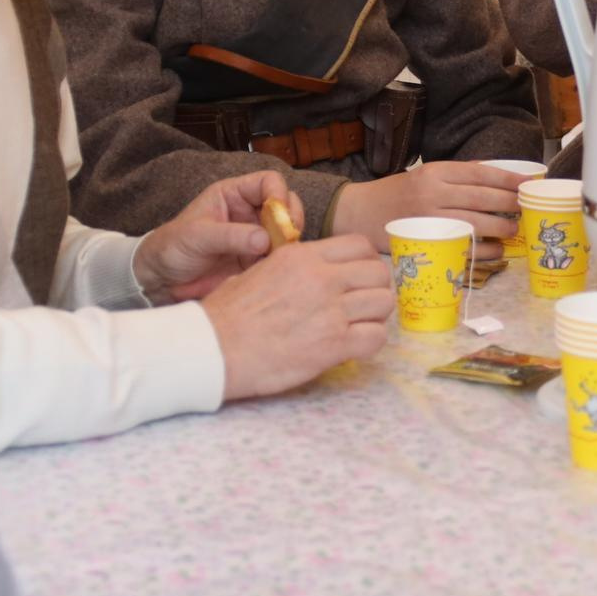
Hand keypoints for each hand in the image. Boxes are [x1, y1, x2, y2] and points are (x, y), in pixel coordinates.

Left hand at [133, 171, 305, 302]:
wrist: (162, 278)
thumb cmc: (173, 247)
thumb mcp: (197, 236)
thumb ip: (230, 235)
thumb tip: (264, 240)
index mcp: (234, 195)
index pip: (268, 181)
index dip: (279, 193)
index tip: (280, 213)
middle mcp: (250, 213)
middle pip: (286, 206)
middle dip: (291, 220)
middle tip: (286, 239)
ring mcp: (256, 237)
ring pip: (287, 234)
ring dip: (289, 244)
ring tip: (278, 258)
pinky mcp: (257, 261)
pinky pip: (279, 259)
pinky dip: (282, 263)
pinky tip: (273, 271)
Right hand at [202, 236, 393, 400]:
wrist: (213, 349)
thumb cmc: (227, 314)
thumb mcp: (260, 271)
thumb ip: (293, 268)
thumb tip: (312, 273)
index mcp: (302, 256)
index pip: (360, 246)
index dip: (365, 263)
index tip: (357, 279)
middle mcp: (321, 278)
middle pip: (379, 273)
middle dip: (375, 289)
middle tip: (361, 306)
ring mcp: (331, 311)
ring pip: (384, 302)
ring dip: (375, 316)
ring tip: (357, 326)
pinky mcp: (334, 344)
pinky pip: (376, 337)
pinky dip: (370, 342)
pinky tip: (352, 347)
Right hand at [333, 161, 523, 252]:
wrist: (357, 212)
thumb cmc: (396, 194)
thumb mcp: (425, 174)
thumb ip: (458, 176)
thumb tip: (499, 176)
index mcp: (435, 171)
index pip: (481, 172)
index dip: (508, 178)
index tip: (528, 183)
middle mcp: (432, 192)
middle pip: (482, 198)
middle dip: (509, 204)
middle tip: (526, 208)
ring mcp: (428, 219)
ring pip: (475, 223)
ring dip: (501, 228)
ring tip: (514, 230)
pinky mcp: (425, 242)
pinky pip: (462, 247)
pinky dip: (484, 251)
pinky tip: (497, 251)